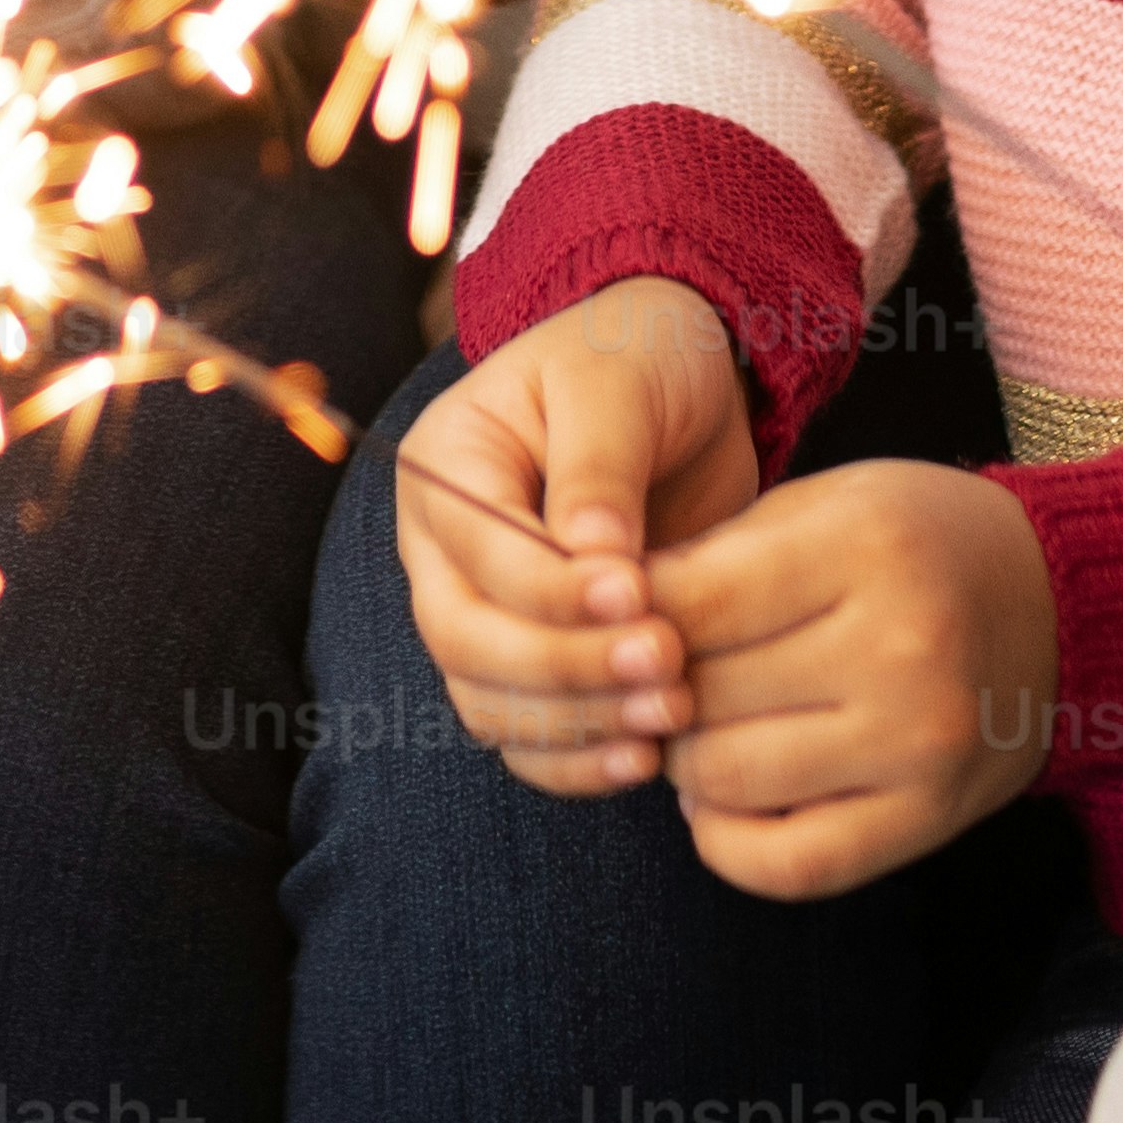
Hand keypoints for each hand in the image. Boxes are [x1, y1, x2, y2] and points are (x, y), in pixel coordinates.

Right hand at [393, 280, 760, 791]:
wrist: (678, 384)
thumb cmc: (636, 361)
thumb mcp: (616, 382)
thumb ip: (598, 466)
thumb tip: (593, 556)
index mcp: (446, 466)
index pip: (478, 550)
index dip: (552, 588)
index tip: (640, 593)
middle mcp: (444, 550)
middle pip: (465, 641)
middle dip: (564, 668)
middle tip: (666, 660)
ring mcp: (483, 613)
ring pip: (492, 704)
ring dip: (578, 724)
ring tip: (673, 712)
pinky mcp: (536, 662)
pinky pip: (528, 740)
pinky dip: (577, 762)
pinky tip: (646, 758)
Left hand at [657, 456, 1064, 901]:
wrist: (1054, 606)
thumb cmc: (913, 543)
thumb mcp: (822, 506)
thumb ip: (713, 558)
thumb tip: (597, 628)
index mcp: (866, 547)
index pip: (690, 603)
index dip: (628, 619)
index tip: (617, 621)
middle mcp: (899, 648)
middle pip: (699, 696)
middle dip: (653, 690)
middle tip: (657, 680)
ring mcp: (918, 743)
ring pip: (726, 781)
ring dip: (684, 762)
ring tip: (697, 728)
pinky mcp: (929, 818)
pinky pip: (788, 864)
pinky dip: (727, 842)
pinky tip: (724, 799)